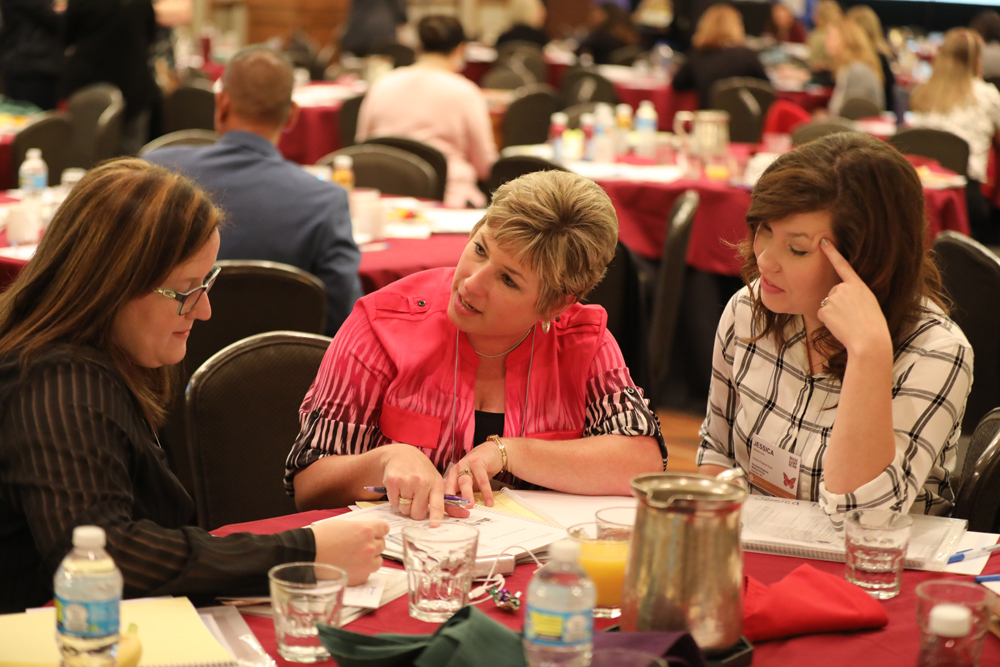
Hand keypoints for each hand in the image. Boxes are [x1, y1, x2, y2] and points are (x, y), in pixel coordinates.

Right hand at [311, 519, 387, 585]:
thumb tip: (364, 533)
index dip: (378, 530)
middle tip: (359, 546)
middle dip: (373, 544)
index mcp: (366, 530)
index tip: (373, 533)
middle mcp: (370, 546)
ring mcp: (366, 563)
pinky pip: (368, 573)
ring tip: (357, 558)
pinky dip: (362, 571)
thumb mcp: (342, 524)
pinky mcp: (360, 577)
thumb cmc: (320, 536)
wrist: (308, 554)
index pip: (384, 528)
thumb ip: (358, 528)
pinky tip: (351, 568)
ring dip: (371, 559)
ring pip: (379, 560)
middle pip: (382, 544)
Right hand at [380, 443, 468, 523]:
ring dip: (404, 505)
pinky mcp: (393, 481)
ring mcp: (407, 481)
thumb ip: (446, 500)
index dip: (435, 517)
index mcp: (436, 483)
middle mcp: (423, 481)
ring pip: (405, 510)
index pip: (438, 504)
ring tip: (406, 490)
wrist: (401, 454)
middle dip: (415, 511)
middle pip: (417, 513)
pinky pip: (394, 503)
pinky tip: (398, 487)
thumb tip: (465, 515)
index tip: (434, 526)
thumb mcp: (435, 480)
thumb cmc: (420, 471)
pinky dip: (395, 499)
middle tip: (415, 499)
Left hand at [443, 439, 506, 507]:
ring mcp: (465, 465)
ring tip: (470, 506)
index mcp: (450, 477)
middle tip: (456, 512)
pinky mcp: (477, 461)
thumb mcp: (467, 482)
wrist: (490, 452)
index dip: (447, 506)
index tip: (452, 518)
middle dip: (452, 500)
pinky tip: (489, 502)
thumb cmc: (477, 470)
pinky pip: (482, 479)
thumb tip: (456, 512)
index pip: (444, 493)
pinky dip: (486, 491)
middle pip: (450, 487)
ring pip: (464, 482)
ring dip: (467, 494)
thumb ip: (461, 493)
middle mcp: (455, 471)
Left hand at [817, 239, 891, 357]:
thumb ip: (854, 294)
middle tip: (852, 316)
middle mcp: (843, 288)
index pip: (843, 265)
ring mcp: (832, 297)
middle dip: (838, 304)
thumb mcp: (869, 302)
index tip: (823, 241)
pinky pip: (823, 314)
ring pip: (827, 304)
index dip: (832, 252)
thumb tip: (837, 296)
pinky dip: (828, 321)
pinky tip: (840, 325)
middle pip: (834, 293)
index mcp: (858, 285)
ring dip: (834, 313)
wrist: (869, 340)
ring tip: (848, 322)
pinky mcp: (824, 309)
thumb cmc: (873, 325)